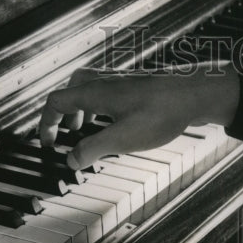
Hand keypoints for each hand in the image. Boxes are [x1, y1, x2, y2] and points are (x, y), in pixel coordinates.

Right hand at [38, 63, 240, 170]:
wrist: (195, 92)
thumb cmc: (162, 113)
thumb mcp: (122, 139)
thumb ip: (93, 149)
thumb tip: (71, 161)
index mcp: (94, 93)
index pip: (55, 102)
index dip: (46, 123)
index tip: (48, 143)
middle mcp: (104, 82)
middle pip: (70, 90)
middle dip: (63, 112)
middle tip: (67, 133)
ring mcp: (121, 81)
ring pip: (89, 89)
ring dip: (82, 108)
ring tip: (87, 128)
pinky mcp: (137, 86)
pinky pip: (108, 91)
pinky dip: (101, 106)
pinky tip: (116, 121)